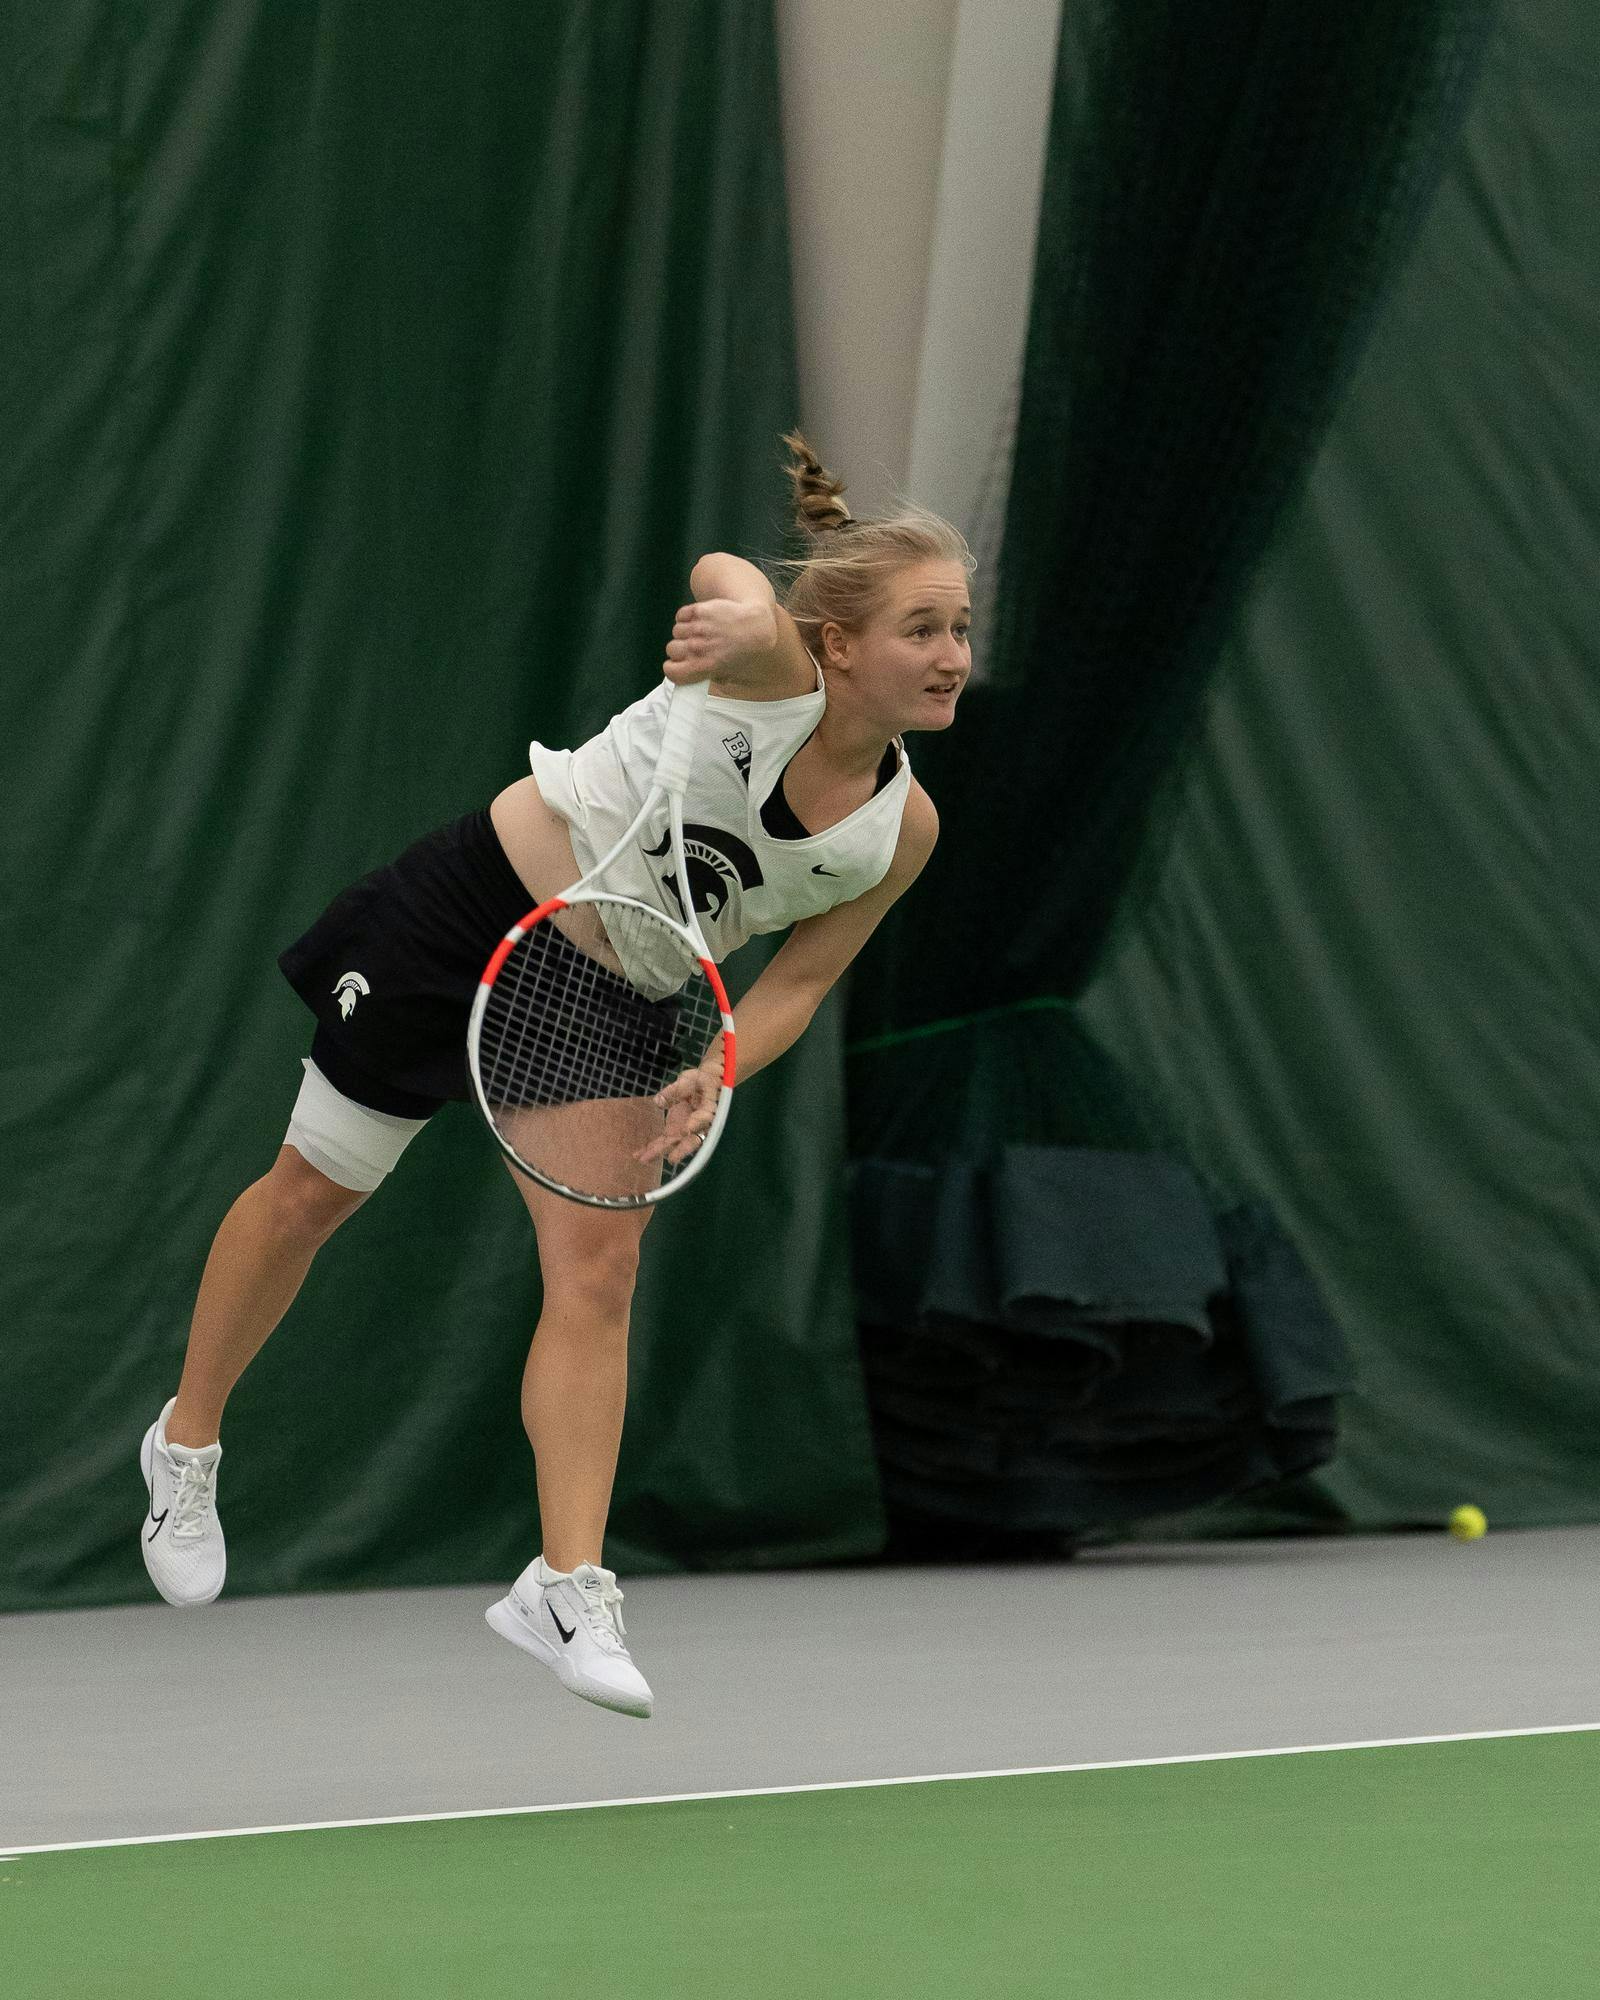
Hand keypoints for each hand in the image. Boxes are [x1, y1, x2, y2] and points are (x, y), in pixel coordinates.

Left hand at [635, 1059, 720, 1166]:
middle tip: (672, 1159)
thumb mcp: (690, 1079)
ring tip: (643, 1159)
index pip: (702, 1118)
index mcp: (707, 1109)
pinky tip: (638, 1154)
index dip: (694, 1124)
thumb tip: (658, 1102)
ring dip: (659, 1152)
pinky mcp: (674, 1130)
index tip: (686, 1130)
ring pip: (673, 1143)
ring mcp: (684, 1130)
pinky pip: (663, 1141)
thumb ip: (677, 1090)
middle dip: (680, 1150)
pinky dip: (651, 1148)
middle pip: (689, 1139)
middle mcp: (697, 1125)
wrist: (701, 1085)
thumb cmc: (699, 1080)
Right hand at [662, 597, 778, 690]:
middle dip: (680, 649)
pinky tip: (699, 620)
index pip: (671, 671)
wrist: (756, 626)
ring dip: (685, 632)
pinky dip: (686, 617)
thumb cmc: (745, 650)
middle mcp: (698, 647)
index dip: (673, 668)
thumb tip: (694, 677)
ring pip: (677, 631)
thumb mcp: (729, 673)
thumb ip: (709, 676)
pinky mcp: (700, 610)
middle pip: (671, 649)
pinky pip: (681, 615)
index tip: (678, 665)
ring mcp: (698, 627)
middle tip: (693, 647)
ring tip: (701, 632)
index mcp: (703, 666)